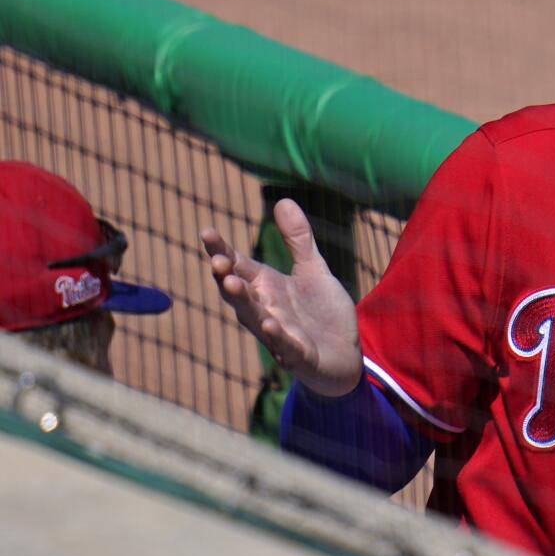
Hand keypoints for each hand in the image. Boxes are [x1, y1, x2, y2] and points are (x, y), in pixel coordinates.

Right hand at [201, 199, 361, 396]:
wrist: (346, 354)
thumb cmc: (321, 313)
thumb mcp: (313, 270)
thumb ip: (298, 240)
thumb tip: (283, 200)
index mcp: (266, 287)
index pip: (238, 266)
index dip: (221, 250)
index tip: (206, 231)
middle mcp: (264, 310)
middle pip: (239, 293)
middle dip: (226, 277)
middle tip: (217, 261)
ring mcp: (279, 334)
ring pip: (255, 318)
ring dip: (243, 303)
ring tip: (231, 284)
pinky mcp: (299, 355)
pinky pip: (285, 345)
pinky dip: (276, 335)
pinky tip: (268, 323)